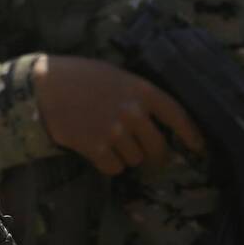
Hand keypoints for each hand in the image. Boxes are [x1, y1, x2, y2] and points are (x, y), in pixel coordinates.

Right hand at [33, 54, 203, 174]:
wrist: (44, 86)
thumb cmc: (80, 77)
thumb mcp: (115, 76)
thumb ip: (137, 95)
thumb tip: (154, 120)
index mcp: (141, 90)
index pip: (177, 115)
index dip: (191, 134)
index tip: (198, 148)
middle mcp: (132, 112)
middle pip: (158, 147)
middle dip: (155, 157)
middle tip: (148, 158)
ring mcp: (114, 131)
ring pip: (135, 160)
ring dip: (127, 157)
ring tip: (109, 143)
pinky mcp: (96, 147)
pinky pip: (114, 168)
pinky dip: (108, 164)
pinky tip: (97, 151)